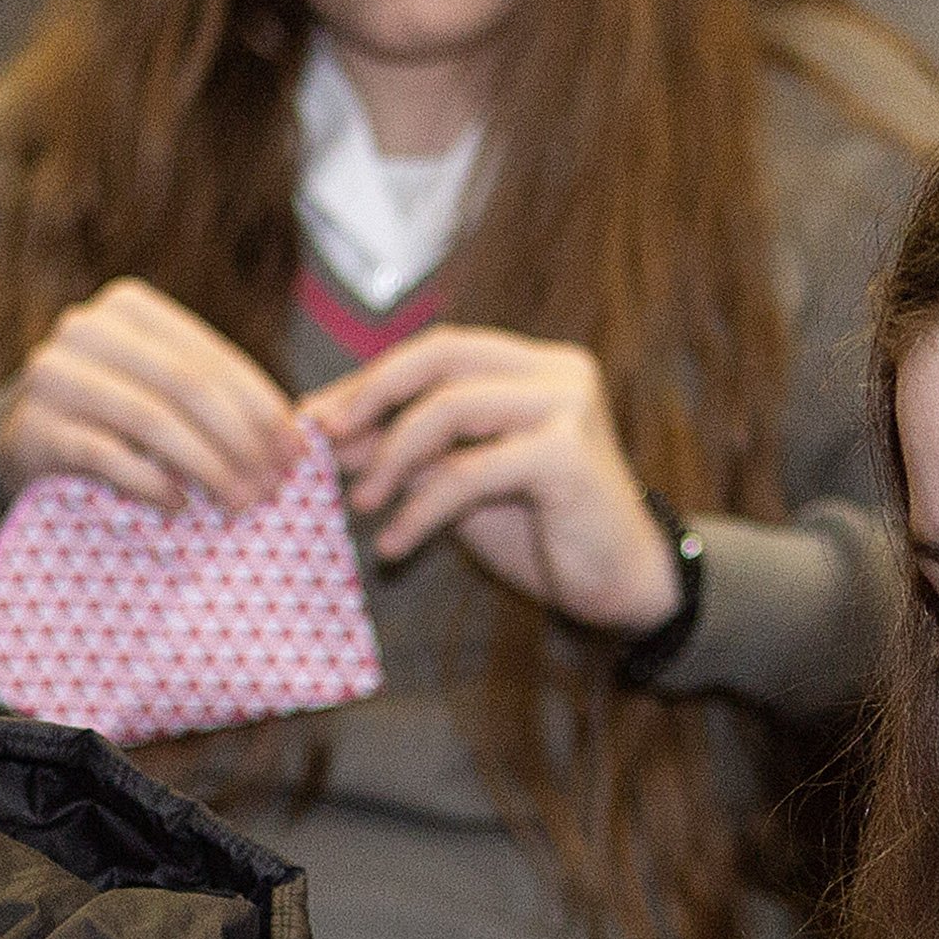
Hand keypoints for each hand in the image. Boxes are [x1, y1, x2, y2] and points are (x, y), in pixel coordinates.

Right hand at [2, 279, 301, 513]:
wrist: (26, 434)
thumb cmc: (112, 410)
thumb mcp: (159, 384)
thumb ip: (215, 395)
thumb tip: (296, 438)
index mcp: (131, 307)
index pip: (212, 357)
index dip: (263, 406)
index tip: (296, 451)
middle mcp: (88, 329)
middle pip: (187, 386)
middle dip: (241, 441)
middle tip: (272, 486)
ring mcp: (56, 376)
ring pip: (153, 420)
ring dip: (207, 466)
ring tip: (239, 501)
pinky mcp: (38, 428)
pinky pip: (109, 457)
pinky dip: (152, 483)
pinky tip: (181, 504)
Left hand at [299, 325, 687, 633]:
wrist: (621, 587)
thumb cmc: (544, 533)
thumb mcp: (464, 484)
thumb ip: (412, 454)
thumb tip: (332, 437)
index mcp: (533, 366)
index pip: (437, 351)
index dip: (371, 379)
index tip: (316, 416)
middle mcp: (556, 372)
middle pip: (440, 355)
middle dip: (371, 395)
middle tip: (325, 439)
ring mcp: (567, 407)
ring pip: (448, 408)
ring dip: (389, 457)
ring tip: (362, 503)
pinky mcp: (565, 456)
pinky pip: (467, 472)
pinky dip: (420, 508)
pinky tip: (396, 544)